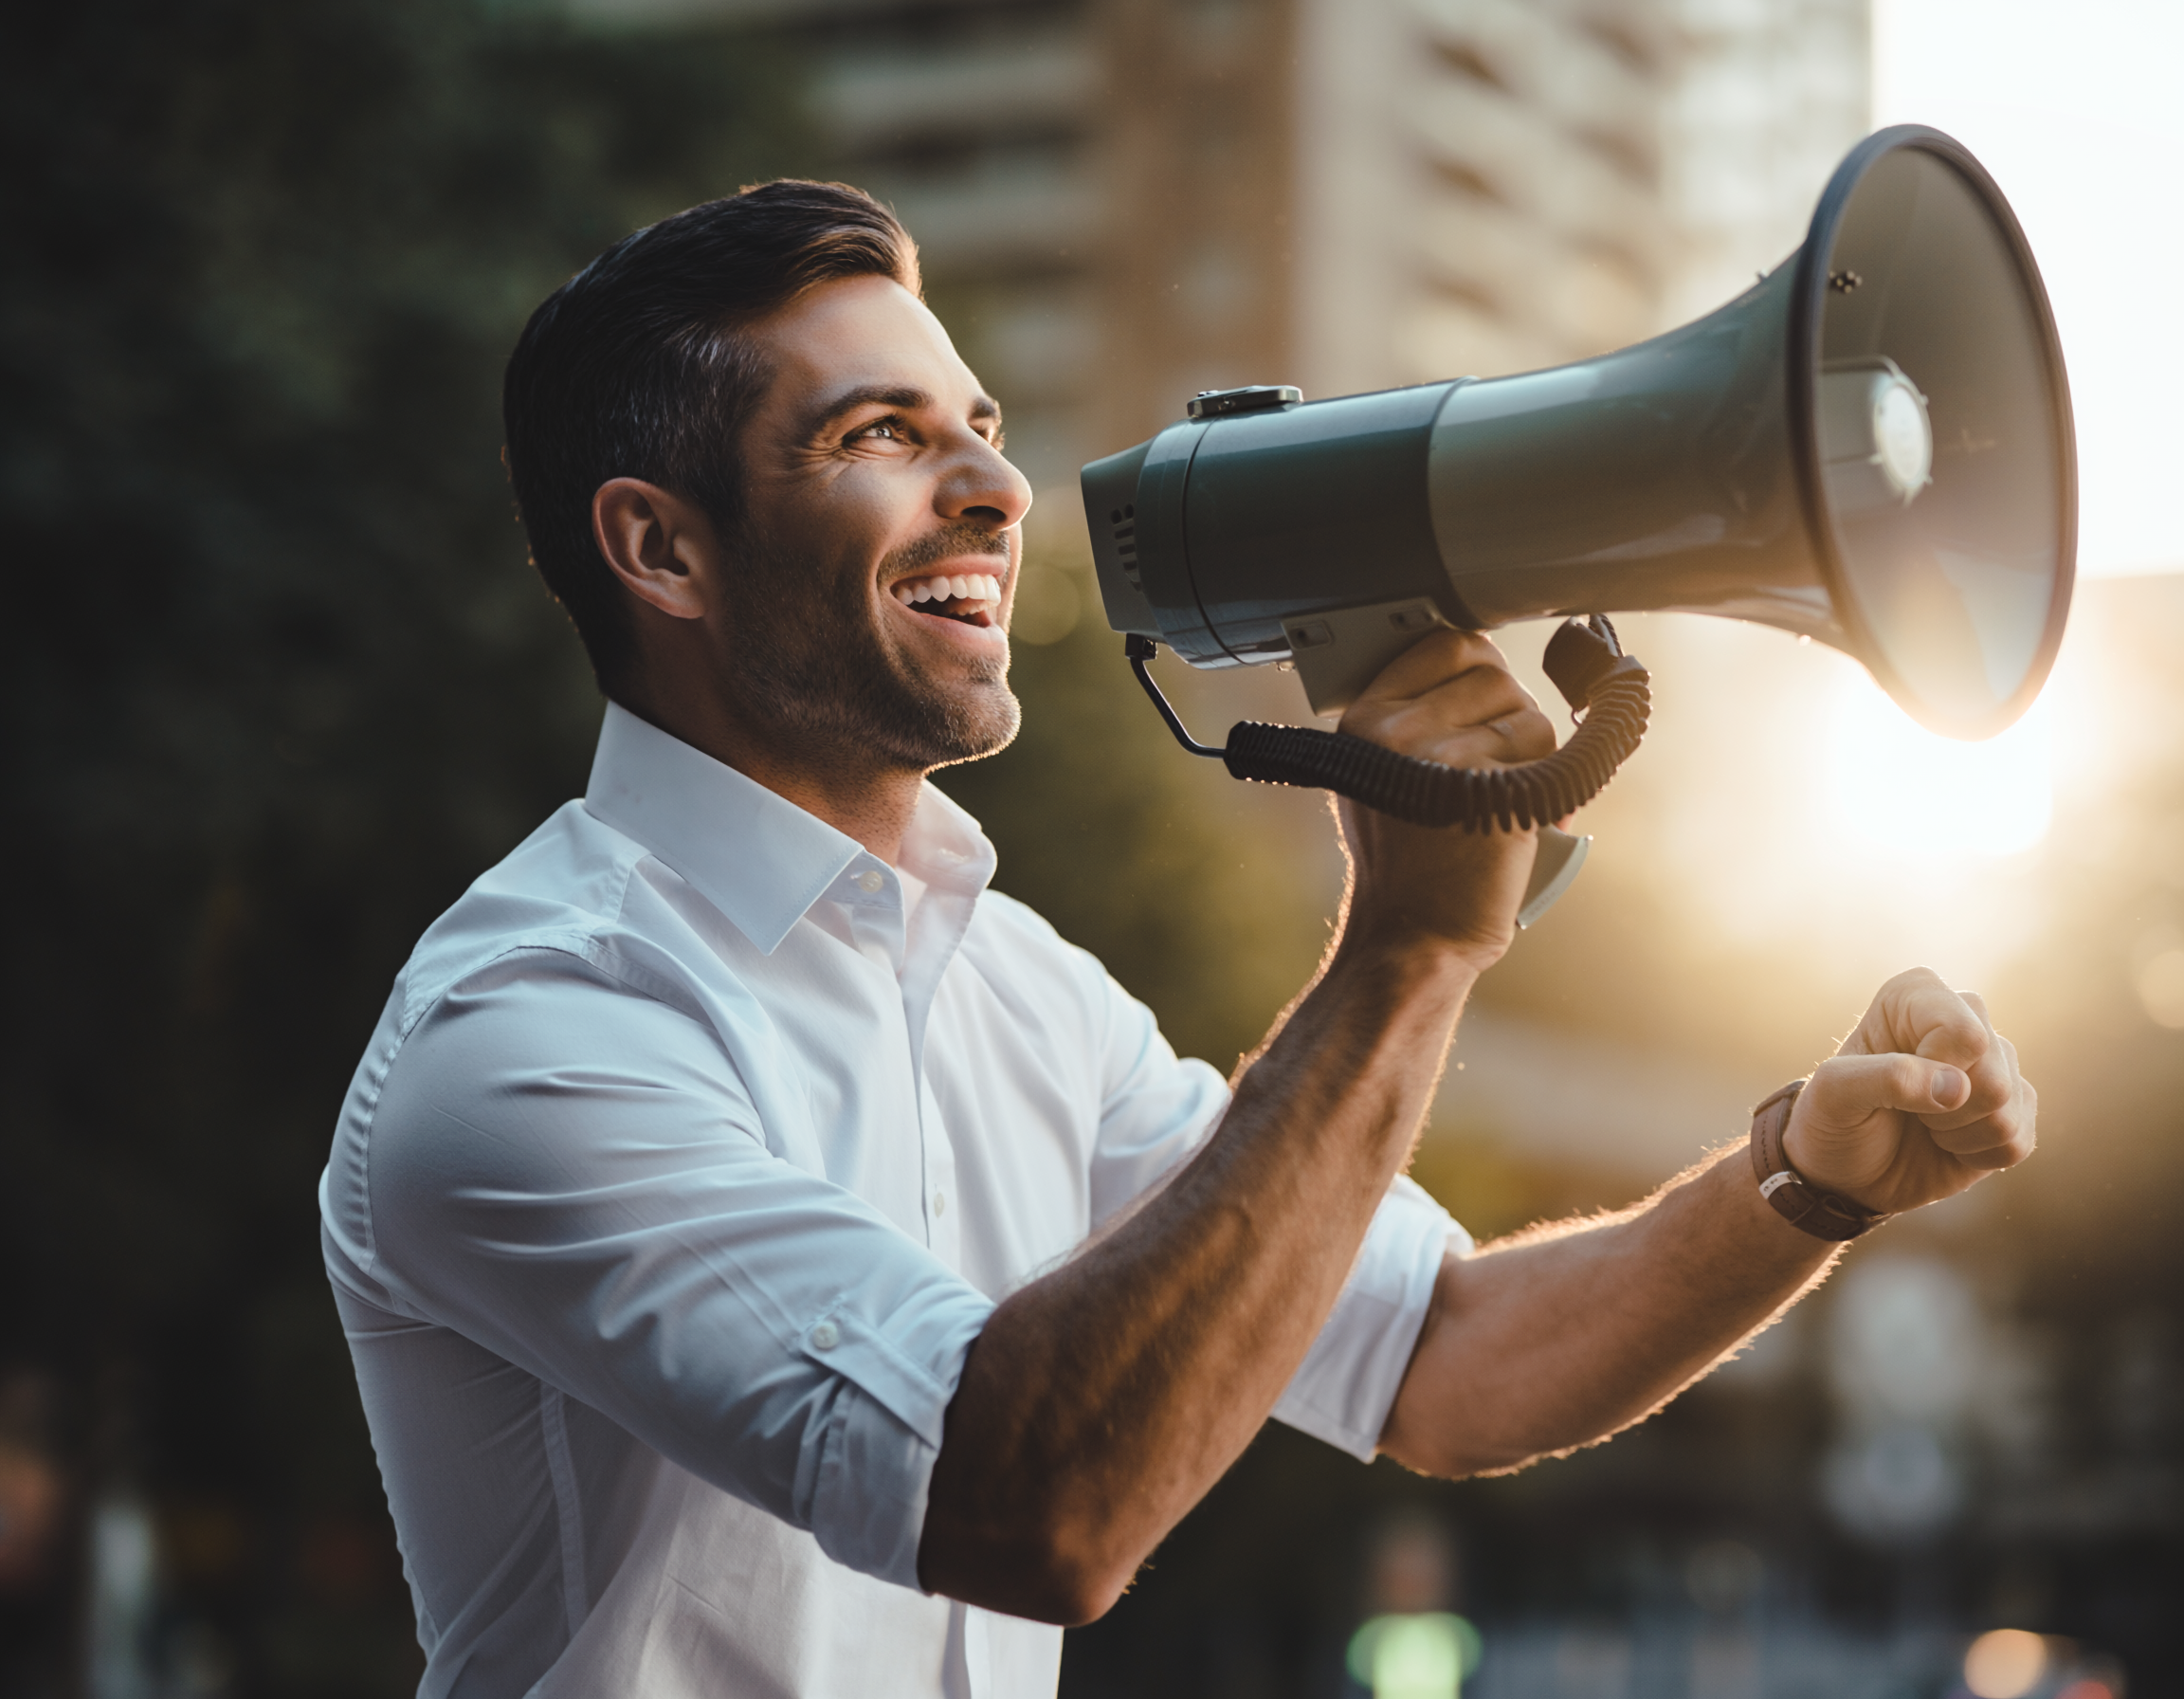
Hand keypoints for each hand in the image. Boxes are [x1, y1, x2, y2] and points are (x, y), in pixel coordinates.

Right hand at [1333, 630, 1557, 969]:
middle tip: (1487, 765)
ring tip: (1498, 793)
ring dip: (1529, 750)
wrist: (1412, 933)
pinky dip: (1547, 780)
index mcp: (1364, 720)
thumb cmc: (1405, 859)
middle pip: (1493, 673)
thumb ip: (1410, 716)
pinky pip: (1548, 751)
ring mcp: (1443, 757)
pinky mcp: (1489, 786)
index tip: (1480, 705)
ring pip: (1527, 711)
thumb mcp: (1378, 776)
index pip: (1447, 644)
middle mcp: (1395, 732)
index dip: (1477, 670)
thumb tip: (1480, 660)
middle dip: (1505, 715)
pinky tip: (1517, 810)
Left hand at [1783, 968, 2035, 1215]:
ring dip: (1958, 1135)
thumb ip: (1886, 1078)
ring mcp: (1995, 1063)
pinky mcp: (2015, 1108)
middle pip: (1993, 1074)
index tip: (1892, 1083)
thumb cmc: (1834, 1121)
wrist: (1847, 1173)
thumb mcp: (1835, 1095)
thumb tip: (1957, 1086)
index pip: (1964, 1034)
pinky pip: (2018, 1141)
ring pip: (2008, 1108)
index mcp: (1915, 995)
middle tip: (1906, 1111)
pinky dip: (1976, 1157)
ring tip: (1923, 1125)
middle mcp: (1963, 1018)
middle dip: (1946, 1110)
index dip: (1933, 1071)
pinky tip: (1947, 1144)